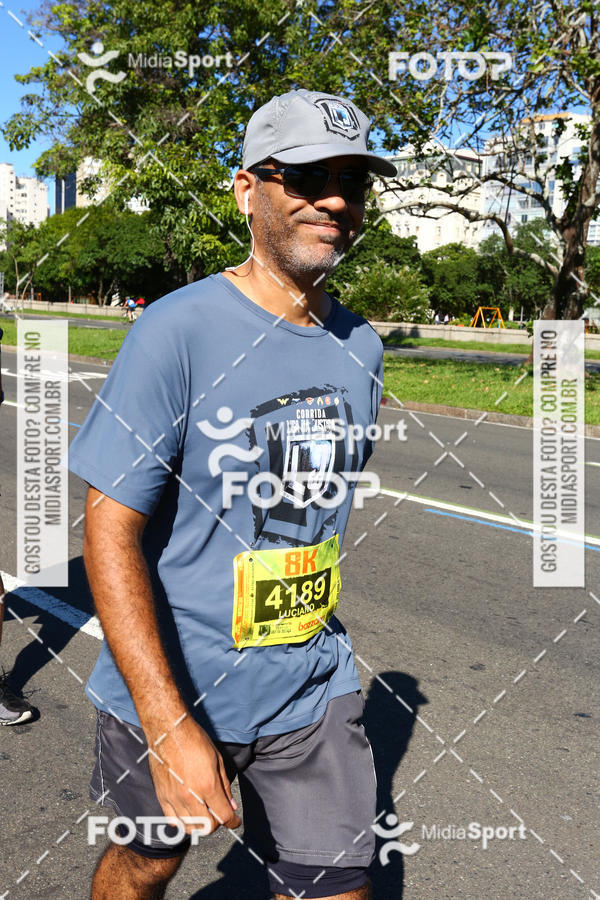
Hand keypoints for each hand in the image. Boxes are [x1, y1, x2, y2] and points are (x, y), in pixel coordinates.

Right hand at [146, 717, 240, 835]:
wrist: (169, 730)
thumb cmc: (193, 740)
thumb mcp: (217, 760)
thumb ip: (225, 786)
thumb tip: (230, 805)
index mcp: (207, 785)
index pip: (223, 816)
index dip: (232, 822)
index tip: (234, 821)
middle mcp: (190, 796)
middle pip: (207, 826)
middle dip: (217, 823)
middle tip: (219, 814)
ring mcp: (174, 798)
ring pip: (189, 827)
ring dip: (200, 825)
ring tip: (204, 814)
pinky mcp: (162, 796)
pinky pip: (172, 821)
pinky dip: (183, 822)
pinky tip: (188, 813)